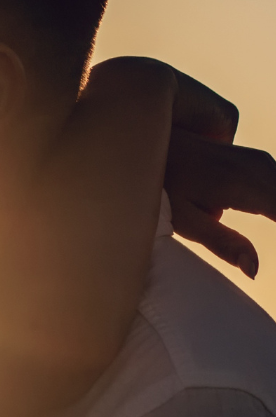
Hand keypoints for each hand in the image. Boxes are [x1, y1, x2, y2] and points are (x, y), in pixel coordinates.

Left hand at [165, 128, 275, 277]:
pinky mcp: (257, 160)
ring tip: (221, 216)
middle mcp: (257, 169)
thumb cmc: (164, 186)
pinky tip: (231, 213)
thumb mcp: (185, 220)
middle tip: (222, 222)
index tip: (269, 251)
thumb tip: (255, 271)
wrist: (153, 144)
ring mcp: (259, 161)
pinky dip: (275, 204)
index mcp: (242, 186)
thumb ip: (223, 244)